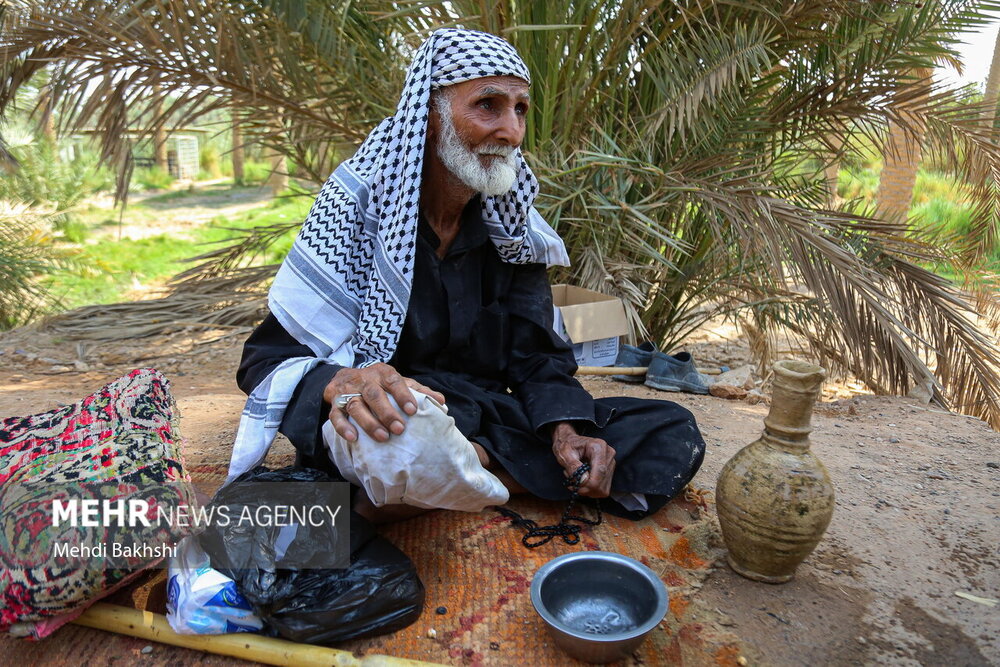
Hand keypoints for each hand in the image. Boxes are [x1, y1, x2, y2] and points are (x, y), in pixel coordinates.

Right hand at [323, 363, 445, 442]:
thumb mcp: (397, 382)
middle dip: (387, 412)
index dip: (403, 394)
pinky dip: (343, 427)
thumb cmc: (378, 384)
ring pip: (356, 405)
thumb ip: (418, 390)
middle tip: (399, 429)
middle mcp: (365, 380)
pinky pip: (336, 415)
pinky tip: (353, 438)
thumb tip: (440, 401)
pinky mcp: (334, 403)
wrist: (344, 377)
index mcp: (383, 373)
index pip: (394, 381)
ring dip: (369, 422)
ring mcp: (348, 392)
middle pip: (374, 394)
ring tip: (382, 437)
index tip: (413, 410)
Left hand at [550, 422, 615, 497]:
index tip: (577, 488)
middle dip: (585, 488)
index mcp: (599, 446)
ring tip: (576, 477)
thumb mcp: (564, 454)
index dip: (589, 484)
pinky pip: (602, 489)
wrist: (571, 443)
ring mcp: (611, 463)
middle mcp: (608, 454)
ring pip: (602, 488)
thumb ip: (573, 466)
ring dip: (587, 489)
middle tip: (572, 482)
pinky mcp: (610, 471)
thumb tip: (584, 481)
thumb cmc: (567, 446)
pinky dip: (591, 489)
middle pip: (601, 482)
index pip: (600, 471)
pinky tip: (582, 480)